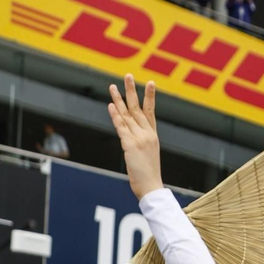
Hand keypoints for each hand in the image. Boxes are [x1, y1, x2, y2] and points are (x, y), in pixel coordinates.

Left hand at [107, 75, 163, 199]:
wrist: (152, 188)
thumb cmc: (149, 176)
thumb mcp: (147, 157)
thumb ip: (139, 145)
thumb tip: (129, 141)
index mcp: (153, 136)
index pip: (151, 112)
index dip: (150, 97)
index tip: (150, 83)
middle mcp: (147, 134)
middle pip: (138, 108)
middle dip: (133, 91)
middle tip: (128, 76)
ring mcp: (139, 138)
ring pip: (127, 114)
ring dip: (118, 99)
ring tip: (113, 86)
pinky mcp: (130, 145)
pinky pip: (121, 127)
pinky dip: (115, 115)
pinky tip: (110, 105)